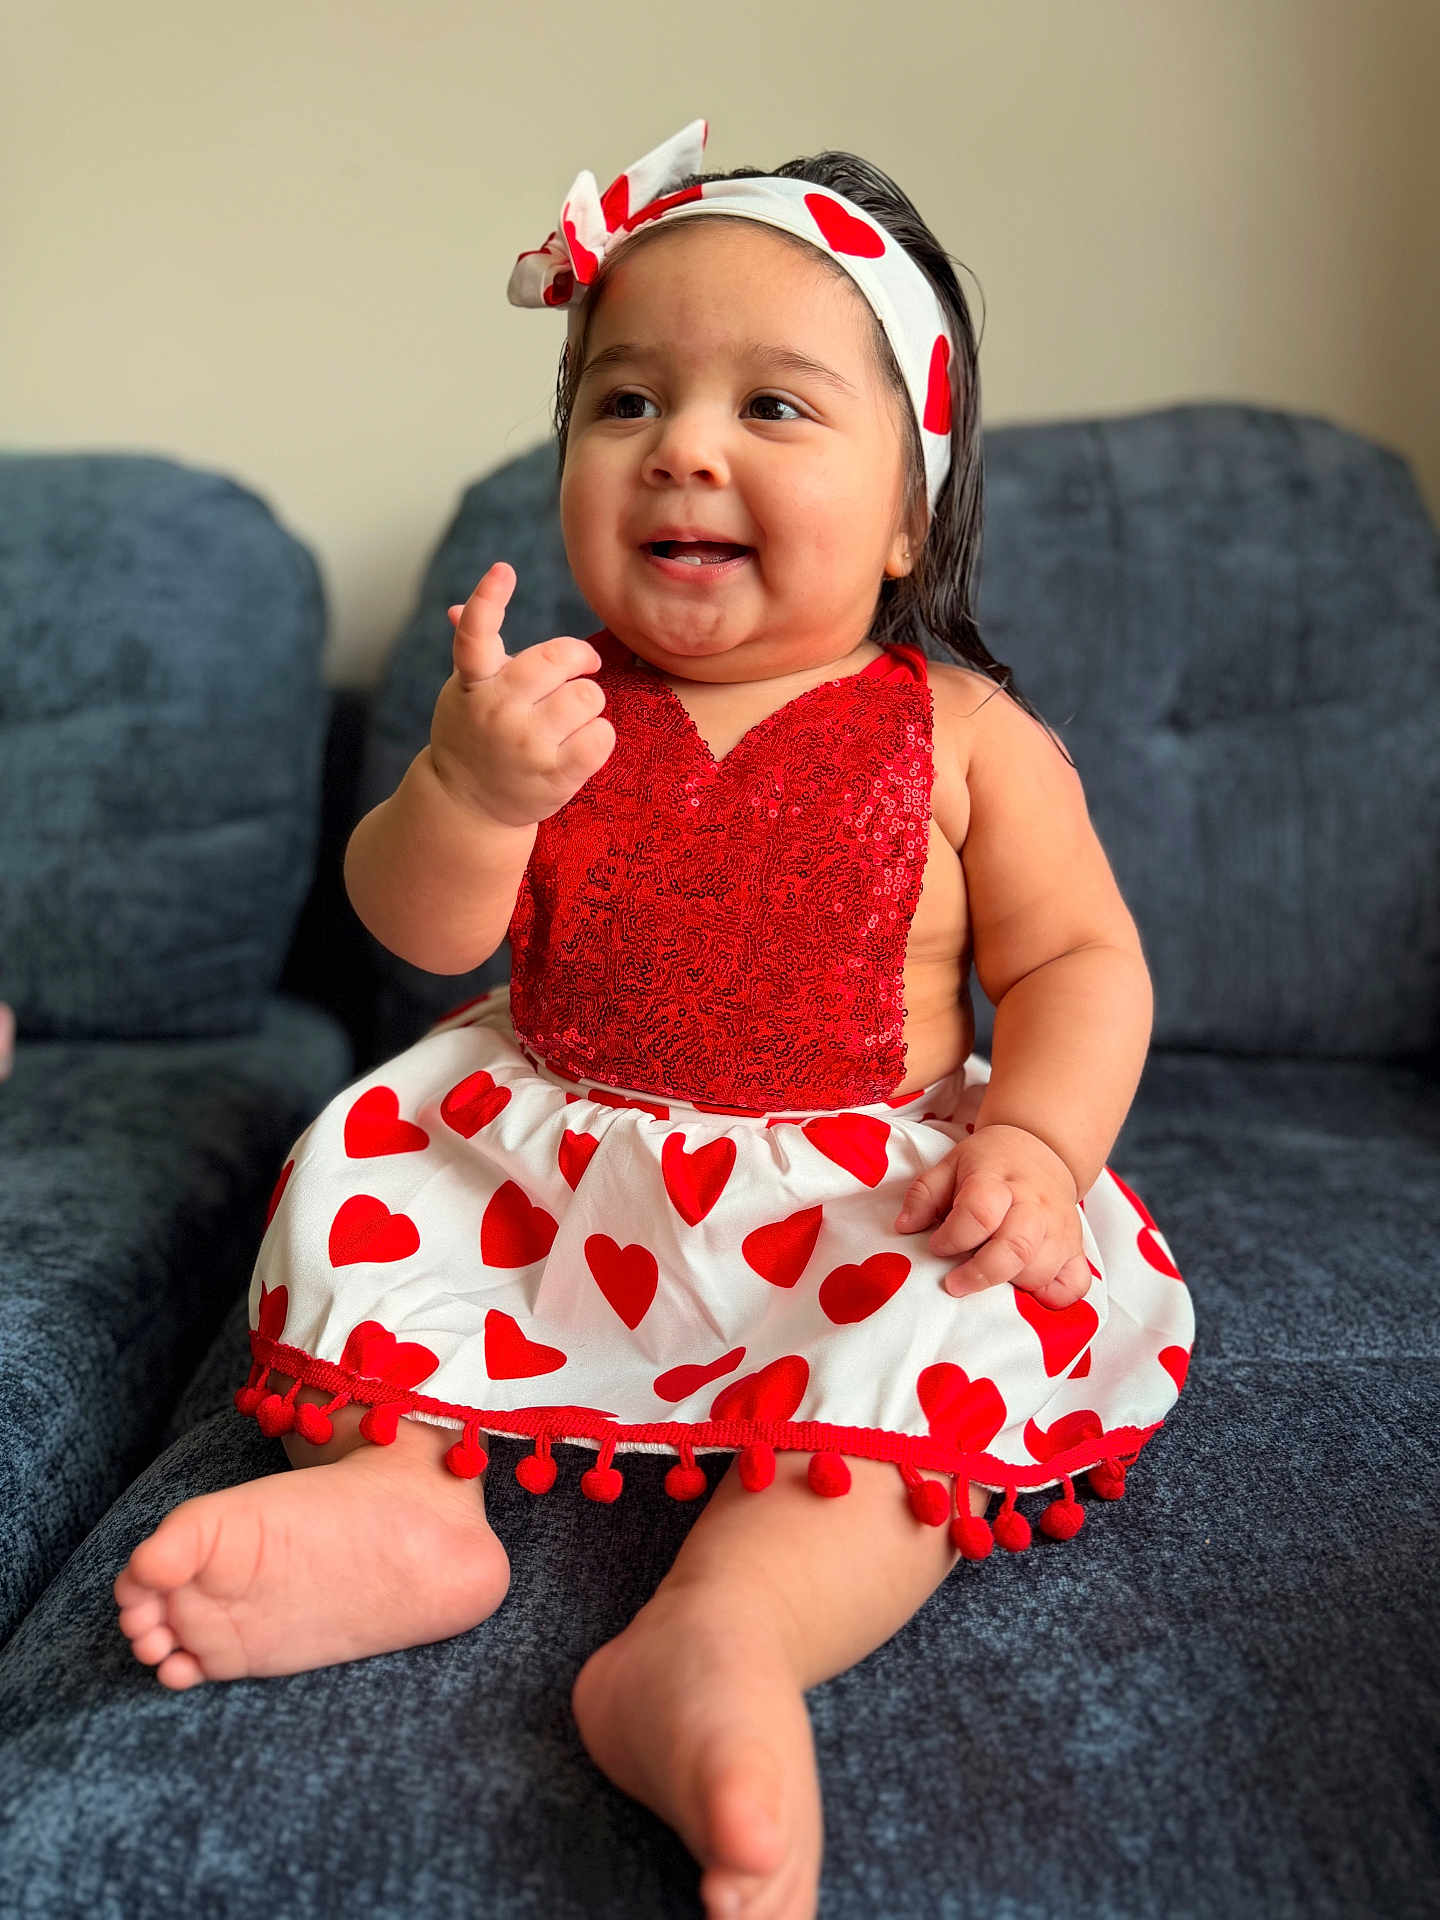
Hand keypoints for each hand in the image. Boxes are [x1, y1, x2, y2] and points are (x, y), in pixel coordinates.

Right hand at [429, 561, 616, 827]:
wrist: (468, 807)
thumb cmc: (475, 737)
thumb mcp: (466, 693)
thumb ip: (475, 652)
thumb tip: (457, 608)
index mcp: (474, 683)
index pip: (475, 635)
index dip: (487, 599)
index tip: (502, 570)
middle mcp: (497, 711)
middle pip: (560, 659)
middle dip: (579, 660)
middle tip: (581, 669)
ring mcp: (526, 745)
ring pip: (589, 697)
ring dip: (589, 704)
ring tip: (570, 719)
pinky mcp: (555, 775)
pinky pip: (603, 736)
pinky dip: (600, 735)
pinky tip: (581, 744)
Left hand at [894, 1124, 1090, 1308]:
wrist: (1041, 1147)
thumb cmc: (989, 1164)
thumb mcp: (950, 1166)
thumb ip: (924, 1195)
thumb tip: (904, 1227)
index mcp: (999, 1181)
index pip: (978, 1213)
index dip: (952, 1237)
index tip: (936, 1246)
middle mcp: (1034, 1205)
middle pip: (1015, 1248)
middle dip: (981, 1274)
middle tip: (954, 1284)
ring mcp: (1060, 1228)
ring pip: (1042, 1270)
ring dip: (1011, 1284)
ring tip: (989, 1277)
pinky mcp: (1077, 1247)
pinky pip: (1075, 1284)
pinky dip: (1055, 1297)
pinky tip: (1031, 1293)